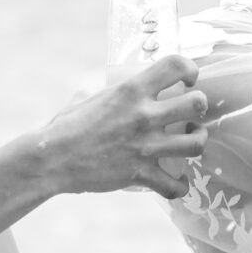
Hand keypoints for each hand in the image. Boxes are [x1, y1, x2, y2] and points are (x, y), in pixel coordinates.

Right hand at [37, 54, 208, 199]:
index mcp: (130, 90)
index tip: (190, 78)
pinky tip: (175, 183)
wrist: (51, 160)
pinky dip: (179, 187)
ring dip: (198, 142)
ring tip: (190, 141)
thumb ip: (101, 92)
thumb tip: (101, 90)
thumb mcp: (85, 98)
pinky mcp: (140, 174)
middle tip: (191, 114)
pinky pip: (174, 185)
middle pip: (197, 104)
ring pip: (196, 144)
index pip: (174, 65)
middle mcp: (143, 115)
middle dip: (200, 108)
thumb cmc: (63, 127)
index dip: (190, 69)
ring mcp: (145, 146)